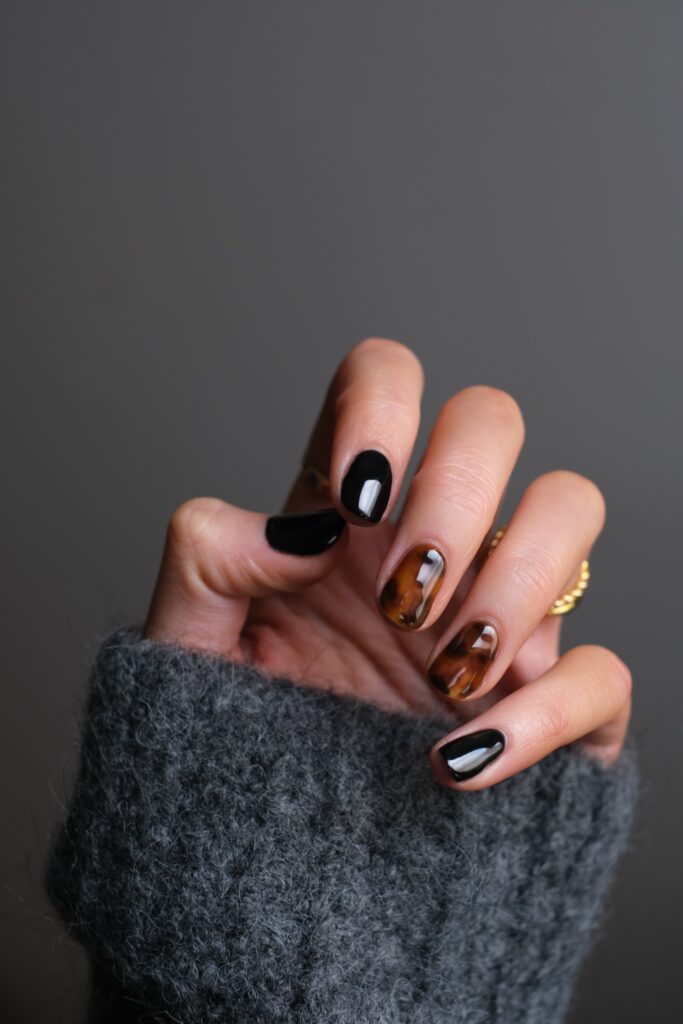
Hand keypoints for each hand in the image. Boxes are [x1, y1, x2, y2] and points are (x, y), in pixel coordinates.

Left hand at [145, 338, 631, 788]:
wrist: (277, 855)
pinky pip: (603, 670)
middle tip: (400, 595)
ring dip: (514, 579)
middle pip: (492, 417)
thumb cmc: (232, 737)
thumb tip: (300, 530)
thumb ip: (207, 559)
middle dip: (456, 496)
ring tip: (441, 669)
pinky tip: (461, 756)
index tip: (355, 499)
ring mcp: (498, 611)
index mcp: (347, 510)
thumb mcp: (187, 644)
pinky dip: (543, 712)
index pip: (386, 378)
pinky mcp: (547, 700)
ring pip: (571, 506)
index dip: (382, 407)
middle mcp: (432, 539)